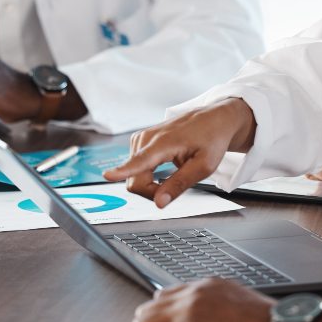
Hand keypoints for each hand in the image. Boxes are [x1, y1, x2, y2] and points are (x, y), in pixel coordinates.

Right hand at [104, 98, 256, 207]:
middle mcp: (147, 138)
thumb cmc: (211, 139)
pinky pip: (135, 168)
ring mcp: (141, 139)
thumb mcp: (203, 167)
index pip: (139, 161)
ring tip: (171, 175)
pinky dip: (147, 175)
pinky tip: (162, 170)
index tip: (107, 176)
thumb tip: (159, 203)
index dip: (122, 172)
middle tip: (173, 189)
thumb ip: (179, 185)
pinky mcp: (139, 141)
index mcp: (163, 142)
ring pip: (133, 175)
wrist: (214, 119)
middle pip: (134, 179)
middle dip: (150, 191)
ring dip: (149, 183)